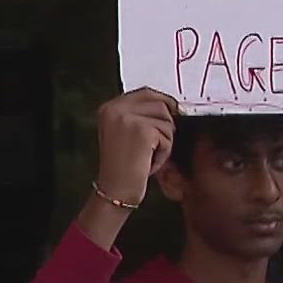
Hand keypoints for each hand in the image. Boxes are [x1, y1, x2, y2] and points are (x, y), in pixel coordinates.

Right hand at [93, 88, 179, 206]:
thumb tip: (171, 105)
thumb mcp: (123, 134)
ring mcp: (127, 117)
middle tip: (156, 145)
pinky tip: (150, 162)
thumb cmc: (122, 167)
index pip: (145, 92)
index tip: (173, 112)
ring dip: (165, 140)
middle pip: (160, 104)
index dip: (163, 102)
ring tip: (149, 156)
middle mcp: (115, 108)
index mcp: (109, 107)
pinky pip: (167, 136)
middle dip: (165, 125)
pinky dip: (164, 152)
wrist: (114, 190)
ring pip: (166, 120)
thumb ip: (139, 116)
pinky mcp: (142, 130)